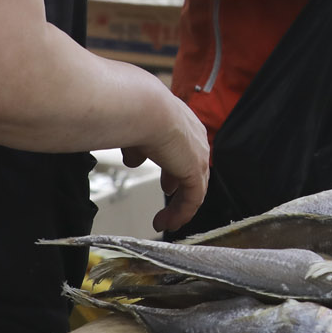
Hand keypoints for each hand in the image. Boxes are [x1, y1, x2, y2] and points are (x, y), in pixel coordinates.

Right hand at [124, 97, 209, 232]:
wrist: (144, 109)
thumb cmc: (135, 112)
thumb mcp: (134, 132)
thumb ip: (137, 148)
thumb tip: (133, 160)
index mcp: (182, 124)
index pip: (184, 151)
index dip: (174, 169)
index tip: (167, 185)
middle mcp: (195, 138)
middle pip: (193, 168)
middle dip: (180, 185)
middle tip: (170, 198)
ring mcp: (198, 155)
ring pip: (194, 187)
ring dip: (179, 207)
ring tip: (165, 221)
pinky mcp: (196, 171)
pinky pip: (192, 199)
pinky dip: (180, 213)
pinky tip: (166, 223)